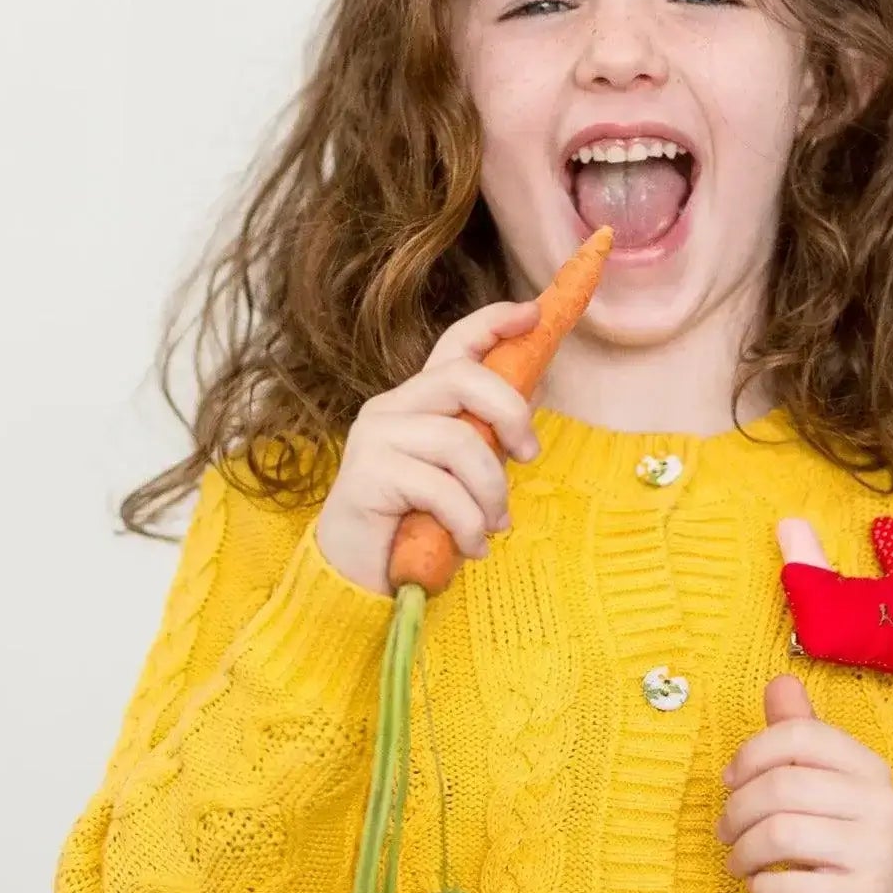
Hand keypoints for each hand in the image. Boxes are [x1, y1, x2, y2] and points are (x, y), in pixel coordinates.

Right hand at [315, 300, 542, 595]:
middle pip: (462, 377)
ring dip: (491, 491)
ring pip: (458, 441)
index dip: (494, 322)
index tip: (534, 313)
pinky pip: (440, 489)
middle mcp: (391, 407)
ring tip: (494, 525)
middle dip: (510, 412)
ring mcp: (375, 437)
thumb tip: (535, 388)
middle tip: (529, 455)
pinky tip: (472, 547)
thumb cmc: (415, 523)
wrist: (357, 579)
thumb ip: (487, 433)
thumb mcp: (462, 473)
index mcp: (417, 401)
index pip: (455, 344)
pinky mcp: (367, 474)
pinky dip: (469, 523)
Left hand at [714, 518, 892, 892]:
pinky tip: (760, 888)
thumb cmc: (843, 843)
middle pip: (782, 787)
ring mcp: (875, 855)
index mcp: (869, 767)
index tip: (729, 780)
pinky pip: (790, 887)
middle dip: (738, 810)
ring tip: (737, 860)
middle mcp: (880, 805)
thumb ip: (801, 736)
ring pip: (780, 834)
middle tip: (725, 830)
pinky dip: (760, 887)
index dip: (752, 754)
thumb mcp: (828, 786)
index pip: (800, 737)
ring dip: (743, 850)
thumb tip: (779, 682)